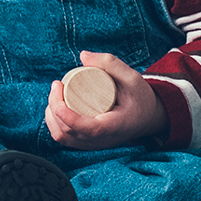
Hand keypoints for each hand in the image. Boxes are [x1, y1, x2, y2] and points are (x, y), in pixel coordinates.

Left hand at [45, 51, 167, 150]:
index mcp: (115, 127)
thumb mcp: (132, 77)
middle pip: (68, 131)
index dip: (67, 114)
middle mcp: (102, 140)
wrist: (148, 117)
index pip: (86, 128)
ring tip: (55, 94)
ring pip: (63, 137)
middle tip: (57, 84)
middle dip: (54, 106)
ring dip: (51, 116)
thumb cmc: (140, 97)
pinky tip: (53, 108)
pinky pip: (65, 139)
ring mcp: (94, 144)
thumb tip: (83, 56)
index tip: (58, 91)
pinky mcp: (88, 143)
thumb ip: (110, 63)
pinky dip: (54, 124)